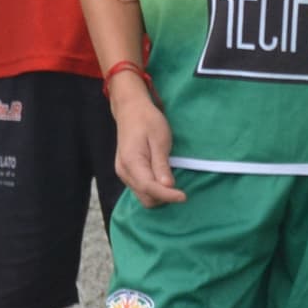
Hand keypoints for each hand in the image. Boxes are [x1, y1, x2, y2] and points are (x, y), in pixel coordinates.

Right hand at [111, 77, 180, 204]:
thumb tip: (168, 186)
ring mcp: (123, 173)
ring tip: (173, 182)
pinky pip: (141, 189)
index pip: (149, 187)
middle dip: (164, 198)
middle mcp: (124, 172)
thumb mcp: (159, 139)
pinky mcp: (126, 173)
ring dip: (159, 195)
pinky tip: (163, 179)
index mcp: (131, 162)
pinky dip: (154, 190)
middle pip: (145, 198)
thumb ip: (161, 164)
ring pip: (143, 196)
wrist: (131, 110)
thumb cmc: (147, 121)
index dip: (167, 195)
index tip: (184, 197)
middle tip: (181, 188)